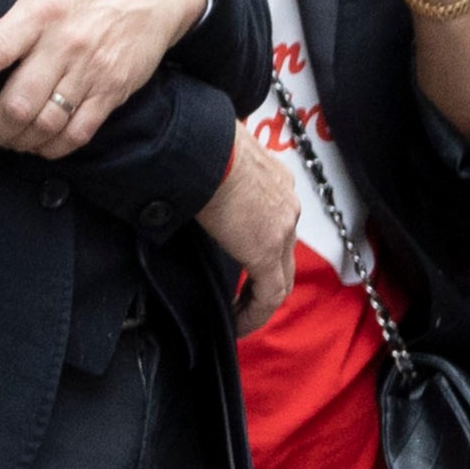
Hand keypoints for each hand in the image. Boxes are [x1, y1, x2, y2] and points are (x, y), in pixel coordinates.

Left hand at [0, 0, 203, 154]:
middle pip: (20, 101)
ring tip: (8, 140)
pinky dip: (56, 147)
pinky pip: (81, 131)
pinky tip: (42, 146)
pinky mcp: (113, 91)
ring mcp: (91, 72)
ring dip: (21, 140)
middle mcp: (63, 45)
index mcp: (38, 12)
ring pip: (48, 122)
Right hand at [198, 126, 297, 336]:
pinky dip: (255, 312)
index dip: (261, 246)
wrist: (201, 146)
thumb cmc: (193, 143)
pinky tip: (237, 325)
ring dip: (259, 298)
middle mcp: (286, 204)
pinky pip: (269, 294)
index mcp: (274, 180)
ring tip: (238, 316)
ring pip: (281, 275)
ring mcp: (281, 229)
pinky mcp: (266, 252)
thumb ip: (207, 178)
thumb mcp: (207, 160)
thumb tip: (182, 181)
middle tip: (242, 299)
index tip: (241, 262)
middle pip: (283, 252)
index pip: (275, 221)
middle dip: (264, 278)